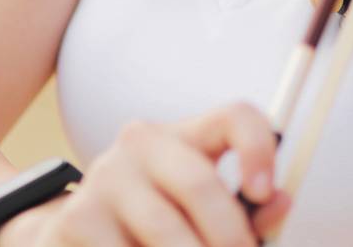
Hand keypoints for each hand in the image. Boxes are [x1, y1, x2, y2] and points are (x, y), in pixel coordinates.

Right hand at [1, 102, 290, 246]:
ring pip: (167, 231)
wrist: (69, 237)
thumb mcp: (200, 213)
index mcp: (183, 135)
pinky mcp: (77, 218)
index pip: (234, 117)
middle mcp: (140, 144)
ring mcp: (104, 178)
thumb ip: (245, 211)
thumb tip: (282, 202)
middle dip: (230, 238)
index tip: (266, 193)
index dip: (257, 149)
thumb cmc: (153, 226)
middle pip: (200, 183)